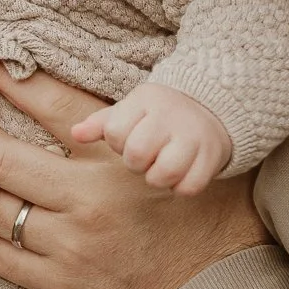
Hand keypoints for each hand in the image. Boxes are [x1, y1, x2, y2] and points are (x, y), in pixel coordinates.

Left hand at [0, 65, 268, 288]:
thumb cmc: (213, 219)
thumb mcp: (187, 156)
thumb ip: (146, 122)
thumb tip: (105, 82)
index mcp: (120, 160)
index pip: (50, 104)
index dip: (7, 76)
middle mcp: (89, 200)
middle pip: (1, 155)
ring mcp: (70, 247)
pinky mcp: (60, 286)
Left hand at [72, 82, 232, 193]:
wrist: (209, 109)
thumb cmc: (156, 116)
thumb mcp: (129, 111)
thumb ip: (101, 124)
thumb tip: (76, 134)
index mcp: (146, 100)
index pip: (115, 132)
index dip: (118, 143)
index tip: (131, 137)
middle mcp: (171, 116)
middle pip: (137, 154)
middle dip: (136, 162)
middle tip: (146, 156)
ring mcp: (194, 137)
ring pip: (163, 174)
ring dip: (157, 177)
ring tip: (161, 166)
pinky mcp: (212, 157)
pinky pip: (188, 187)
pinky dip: (181, 186)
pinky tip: (181, 173)